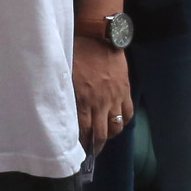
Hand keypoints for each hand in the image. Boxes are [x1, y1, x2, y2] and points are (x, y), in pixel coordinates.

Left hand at [73, 36, 133, 154]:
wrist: (98, 36)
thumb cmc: (76, 53)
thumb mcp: (64, 74)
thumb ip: (66, 95)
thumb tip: (63, 112)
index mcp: (82, 99)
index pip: (83, 130)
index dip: (81, 144)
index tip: (76, 151)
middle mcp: (100, 102)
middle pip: (100, 134)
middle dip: (95, 147)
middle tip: (90, 154)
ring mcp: (115, 97)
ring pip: (116, 127)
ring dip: (109, 136)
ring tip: (102, 138)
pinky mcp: (125, 90)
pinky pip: (128, 113)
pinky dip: (123, 121)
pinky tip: (116, 122)